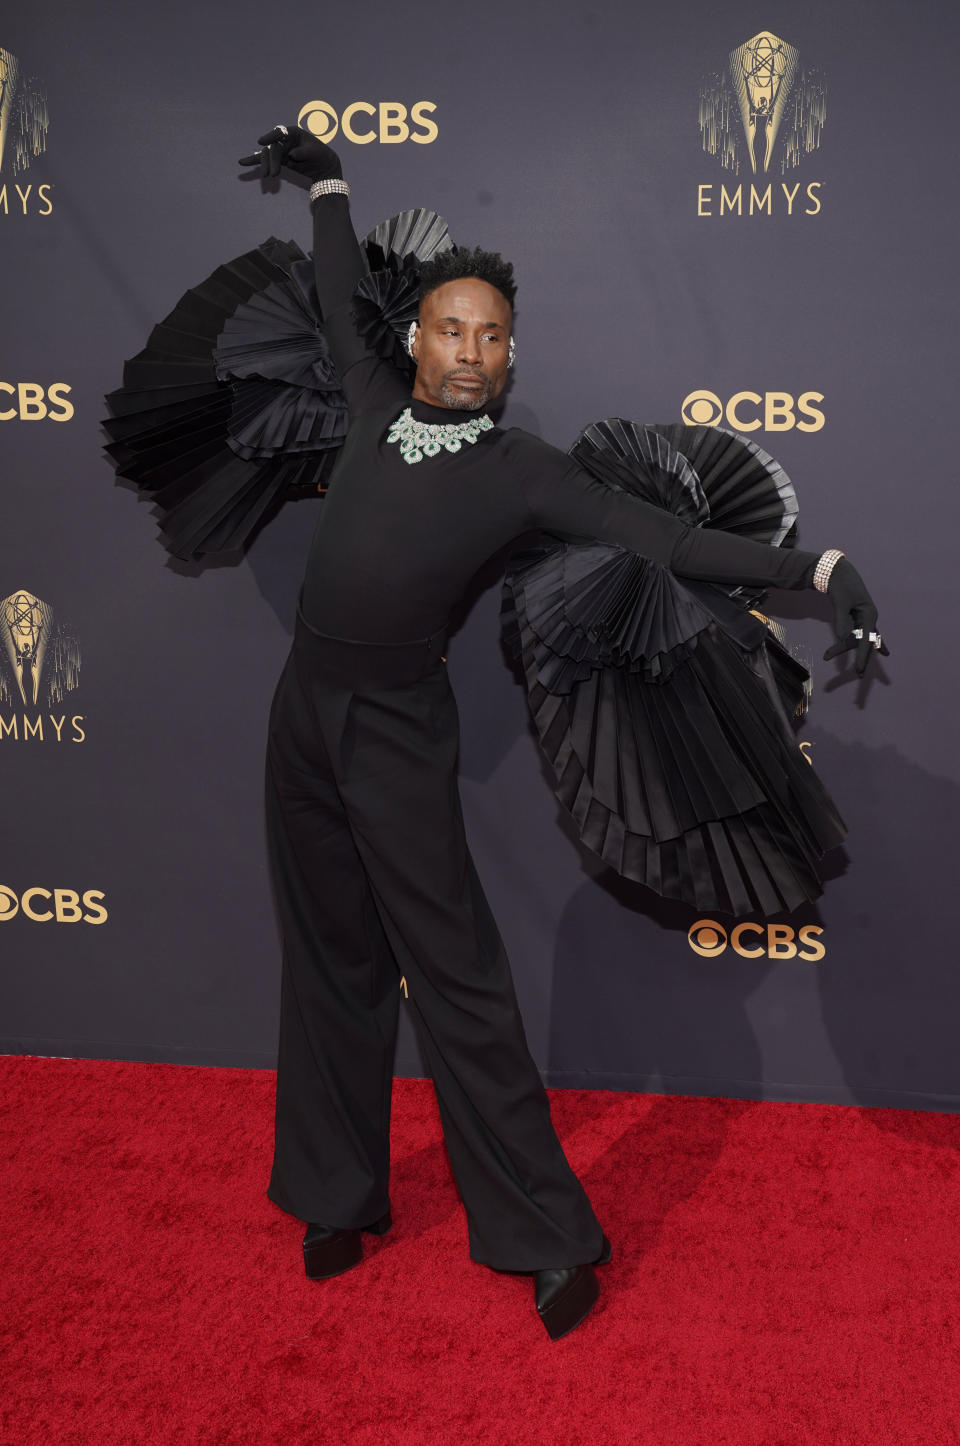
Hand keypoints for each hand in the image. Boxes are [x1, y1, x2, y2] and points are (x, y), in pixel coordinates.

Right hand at [238, 124, 342, 181]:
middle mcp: (286, 140)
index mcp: (294, 133)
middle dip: (271, 160)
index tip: (261, 142)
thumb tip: (292, 154)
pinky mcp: (281, 160)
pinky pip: (267, 160)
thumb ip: (304, 152)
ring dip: (265, 165)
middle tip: (272, 174)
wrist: (325, 166)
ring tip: (266, 176)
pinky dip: (255, 161)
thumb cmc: (322, 155)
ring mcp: (282, 149)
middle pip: (273, 148)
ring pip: (268, 155)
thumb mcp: (316, 153)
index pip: (280, 133)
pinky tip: (242, 162)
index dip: (270, 137)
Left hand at [822, 557, 889, 675]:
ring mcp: (864, 618)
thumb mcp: (840, 602)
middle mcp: (869, 618)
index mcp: (869, 614)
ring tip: (843, 663)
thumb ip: (841, 619)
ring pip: (859, 638)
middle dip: (861, 657)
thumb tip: (841, 637)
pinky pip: (858, 633)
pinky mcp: (857, 616)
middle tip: (859, 675)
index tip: (859, 670)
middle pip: (864, 641)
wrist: (837, 572)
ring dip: (848, 649)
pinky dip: (859, 643)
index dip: (863, 656)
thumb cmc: (840, 585)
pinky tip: (876, 651)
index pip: (867, 640)